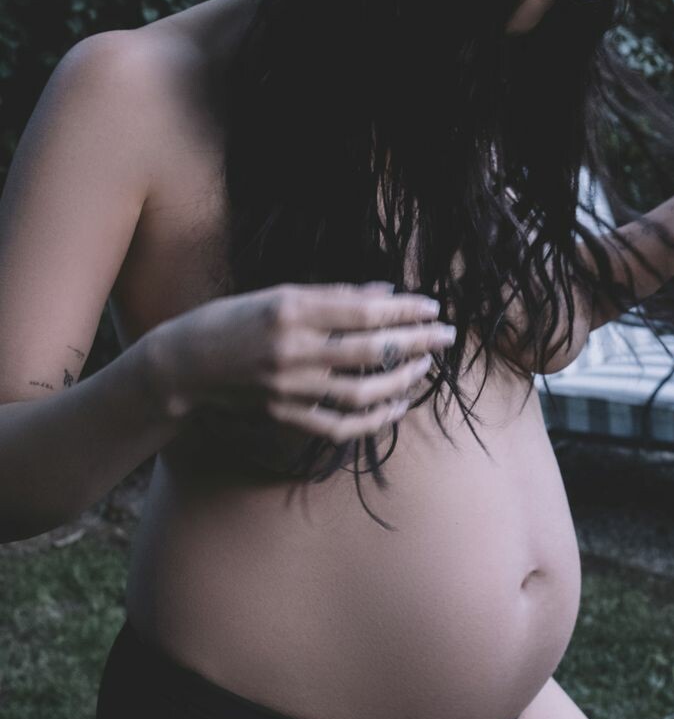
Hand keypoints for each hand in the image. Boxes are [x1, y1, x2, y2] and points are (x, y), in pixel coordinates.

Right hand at [140, 283, 454, 441]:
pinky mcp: (284, 415)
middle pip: (368, 350)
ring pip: (360, 391)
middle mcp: (292, 351)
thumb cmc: (231, 319)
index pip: (362, 312)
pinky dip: (374, 419)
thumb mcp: (277, 293)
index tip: (432, 306)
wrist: (182, 365)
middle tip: (446, 335)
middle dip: (415, 342)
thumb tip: (385, 293)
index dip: (402, 311)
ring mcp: (289, 388)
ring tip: (425, 366)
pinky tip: (397, 406)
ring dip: (400, 380)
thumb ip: (332, 296)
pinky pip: (339, 424)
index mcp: (290, 311)